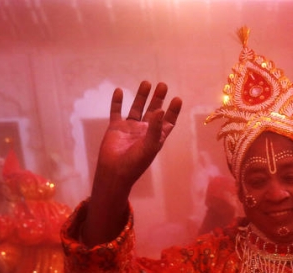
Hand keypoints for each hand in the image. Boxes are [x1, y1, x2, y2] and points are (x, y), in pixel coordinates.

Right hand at [93, 81, 182, 195]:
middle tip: (163, 85)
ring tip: (147, 82)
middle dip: (158, 99)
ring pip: (137, 108)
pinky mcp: (116, 127)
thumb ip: (156, 128)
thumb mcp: (150, 145)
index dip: (173, 111)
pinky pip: (116, 111)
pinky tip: (119, 91)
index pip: (167, 121)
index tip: (177, 98)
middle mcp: (144, 130)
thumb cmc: (136, 162)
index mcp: (156, 137)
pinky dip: (117, 102)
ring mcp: (130, 128)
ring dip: (141, 96)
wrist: (115, 171)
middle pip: (153, 111)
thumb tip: (161, 110)